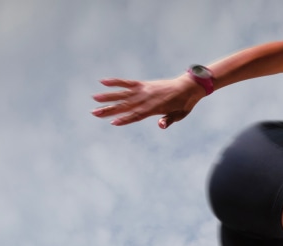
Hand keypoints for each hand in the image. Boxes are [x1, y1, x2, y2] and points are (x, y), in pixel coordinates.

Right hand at [91, 76, 206, 128]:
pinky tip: (103, 82)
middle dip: (109, 110)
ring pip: (122, 94)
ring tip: (95, 98)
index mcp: (153, 108)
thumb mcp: (179, 115)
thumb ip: (168, 120)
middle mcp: (145, 98)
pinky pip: (126, 82)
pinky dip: (115, 82)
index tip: (112, 122)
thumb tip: (160, 125)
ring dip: (108, 96)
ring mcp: (142, 90)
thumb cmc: (183, 104)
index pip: (136, 115)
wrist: (188, 86)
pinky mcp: (142, 84)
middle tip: (94, 113)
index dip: (124, 119)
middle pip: (124, 105)